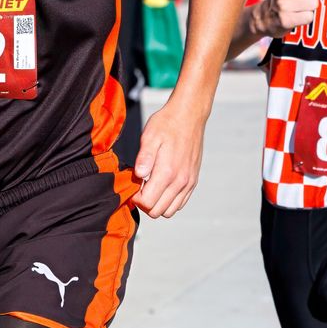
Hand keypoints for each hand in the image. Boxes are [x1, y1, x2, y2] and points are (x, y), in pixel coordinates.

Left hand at [133, 101, 204, 218]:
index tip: (133, 186)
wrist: (189, 116)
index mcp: (167, 172)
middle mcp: (180, 181)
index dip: (136, 199)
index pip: (147, 202)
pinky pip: (180, 203)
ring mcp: (188, 182)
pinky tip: (162, 187)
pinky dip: (169, 201)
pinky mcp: (193, 181)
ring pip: (169, 211)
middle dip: (144, 204)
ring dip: (157, 204)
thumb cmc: (167, 123)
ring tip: (150, 188)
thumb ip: (144, 158)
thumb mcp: (149, 136)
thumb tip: (139, 175)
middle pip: (157, 211)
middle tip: (139, 188)